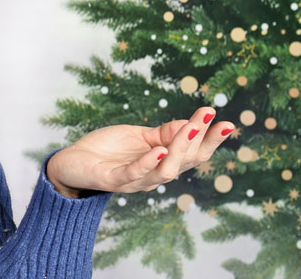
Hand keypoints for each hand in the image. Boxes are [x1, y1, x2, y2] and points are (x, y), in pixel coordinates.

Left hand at [46, 107, 233, 197]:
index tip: (228, 122)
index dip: (211, 140)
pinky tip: (158, 150)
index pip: (193, 153)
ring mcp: (134, 180)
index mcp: (162, 163)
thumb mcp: (139, 136)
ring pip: (165, 170)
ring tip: (190, 128)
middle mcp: (153, 175)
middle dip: (202, 140)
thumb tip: (191, 123)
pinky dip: (147, 163)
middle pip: (186, 162)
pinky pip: (134, 174)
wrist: (71, 162)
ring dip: (179, 149)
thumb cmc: (107, 150)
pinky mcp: (112, 180)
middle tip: (215, 119)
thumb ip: (164, 133)